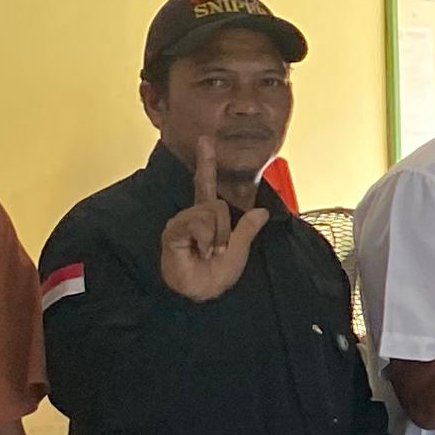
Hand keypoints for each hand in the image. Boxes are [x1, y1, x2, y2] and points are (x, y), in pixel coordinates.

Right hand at [156, 137, 273, 303]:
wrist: (202, 294)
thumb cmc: (215, 276)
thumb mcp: (240, 250)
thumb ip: (248, 229)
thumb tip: (261, 210)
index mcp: (207, 218)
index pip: (206, 185)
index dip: (206, 163)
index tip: (206, 140)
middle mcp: (192, 216)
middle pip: (217, 204)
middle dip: (225, 229)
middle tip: (219, 250)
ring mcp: (181, 223)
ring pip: (211, 213)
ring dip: (216, 236)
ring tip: (208, 253)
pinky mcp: (173, 231)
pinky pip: (199, 223)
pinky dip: (207, 239)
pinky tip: (200, 251)